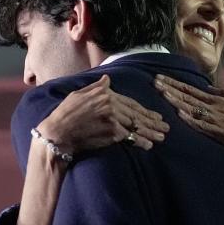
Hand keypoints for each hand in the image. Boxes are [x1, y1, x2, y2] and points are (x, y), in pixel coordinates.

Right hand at [38, 75, 168, 153]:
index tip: (156, 115)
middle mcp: (111, 105)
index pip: (130, 103)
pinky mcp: (112, 133)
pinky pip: (130, 138)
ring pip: (136, 126)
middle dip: (152, 121)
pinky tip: (149, 145)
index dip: (144, 110)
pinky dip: (140, 141)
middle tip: (165, 127)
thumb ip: (96, 87)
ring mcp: (113, 119)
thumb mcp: (79, 94)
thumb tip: (108, 79)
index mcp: (105, 95)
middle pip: (136, 115)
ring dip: (151, 132)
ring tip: (162, 136)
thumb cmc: (66, 113)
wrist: (58, 132)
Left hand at [153, 74, 223, 153]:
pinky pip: (202, 126)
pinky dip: (190, 120)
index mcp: (220, 100)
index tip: (161, 78)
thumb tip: (209, 88)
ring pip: (192, 110)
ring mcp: (218, 121)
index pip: (192, 90)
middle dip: (170, 90)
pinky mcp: (221, 134)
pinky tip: (178, 114)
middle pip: (188, 98)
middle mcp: (216, 108)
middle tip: (154, 83)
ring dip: (175, 102)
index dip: (175, 84)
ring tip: (160, 94)